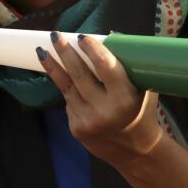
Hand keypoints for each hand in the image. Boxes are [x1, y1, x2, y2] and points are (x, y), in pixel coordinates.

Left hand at [37, 32, 164, 167]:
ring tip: (42, 52)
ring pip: (66, 87)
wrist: (136, 151)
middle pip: (79, 74)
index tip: (81, 37)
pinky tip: (62, 76)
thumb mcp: (144, 90)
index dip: (91, 50)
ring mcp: (88, 121)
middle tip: (56, 35)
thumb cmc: (142, 113)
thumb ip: (128, 68)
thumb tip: (107, 38)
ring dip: (53, 67)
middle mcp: (104, 110)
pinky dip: (67, 88)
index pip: (104, 67)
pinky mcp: (76, 128)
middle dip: (65, 52)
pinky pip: (69, 102)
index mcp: (125, 98)